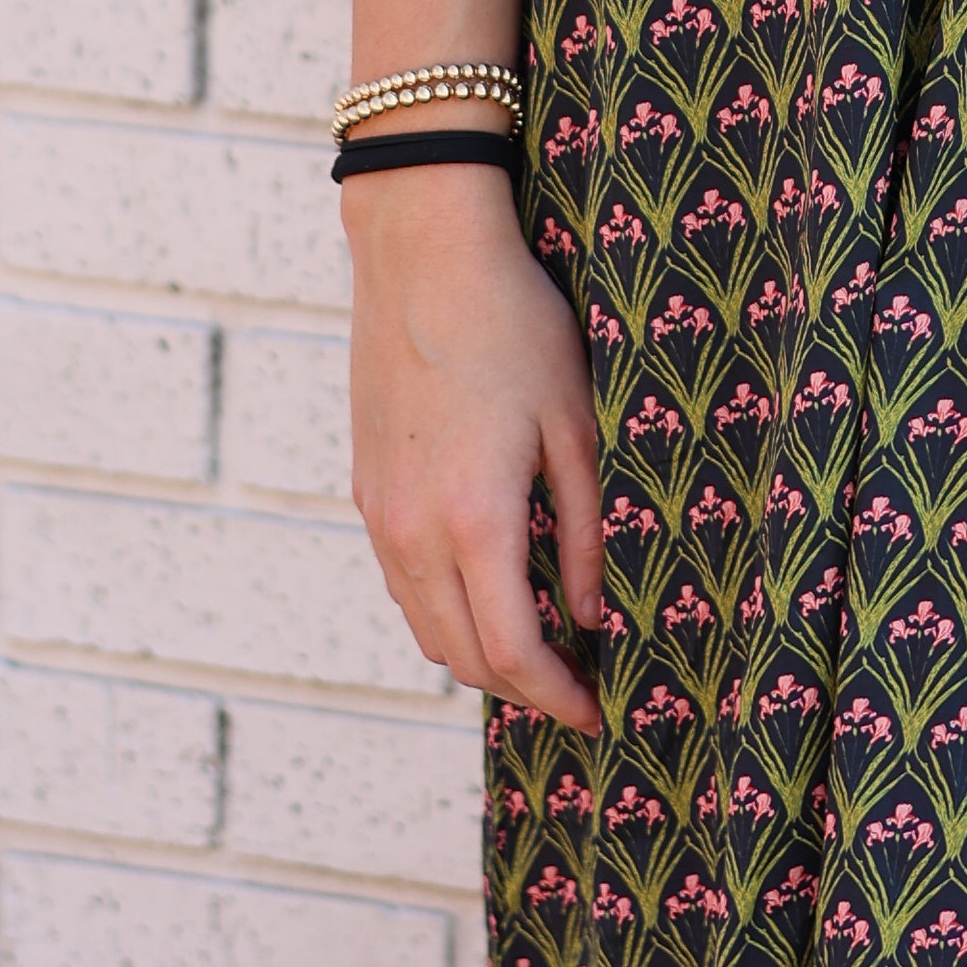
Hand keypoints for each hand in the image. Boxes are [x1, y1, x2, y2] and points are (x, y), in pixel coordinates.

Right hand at [344, 172, 606, 733]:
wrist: (422, 253)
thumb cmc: (513, 325)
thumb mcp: (575, 424)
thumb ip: (587, 528)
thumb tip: (594, 614)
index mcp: (473, 520)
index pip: (512, 652)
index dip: (558, 697)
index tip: (599, 712)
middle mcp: (413, 532)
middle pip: (464, 658)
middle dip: (525, 689)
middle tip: (582, 690)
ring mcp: (381, 515)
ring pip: (425, 629)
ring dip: (482, 656)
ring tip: (543, 649)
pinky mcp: (367, 492)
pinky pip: (403, 586)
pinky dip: (446, 614)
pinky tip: (492, 592)